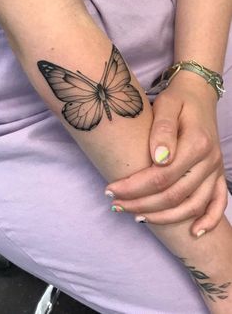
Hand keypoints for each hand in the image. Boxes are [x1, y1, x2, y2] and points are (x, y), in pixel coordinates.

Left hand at [106, 71, 227, 236]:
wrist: (199, 95)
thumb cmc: (178, 100)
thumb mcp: (166, 105)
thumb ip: (163, 130)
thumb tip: (158, 159)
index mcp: (196, 144)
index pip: (161, 176)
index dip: (133, 187)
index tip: (110, 190)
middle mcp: (209, 161)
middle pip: (173, 195)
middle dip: (141, 204)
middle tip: (116, 205)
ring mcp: (215, 170)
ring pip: (193, 205)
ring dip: (165, 218)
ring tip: (138, 218)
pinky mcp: (218, 174)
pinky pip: (218, 203)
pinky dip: (208, 221)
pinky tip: (193, 233)